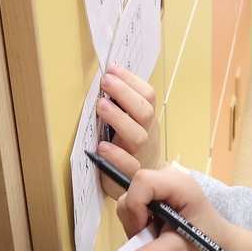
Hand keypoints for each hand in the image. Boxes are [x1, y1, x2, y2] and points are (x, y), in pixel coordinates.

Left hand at [97, 65, 162, 198]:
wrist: (150, 181)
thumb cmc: (134, 148)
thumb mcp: (134, 124)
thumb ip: (125, 106)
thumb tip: (107, 78)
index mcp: (148, 120)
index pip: (147, 95)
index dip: (130, 81)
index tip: (111, 69)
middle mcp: (147, 135)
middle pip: (144, 112)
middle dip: (125, 94)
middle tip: (105, 82)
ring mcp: (140, 155)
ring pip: (138, 137)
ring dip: (119, 119)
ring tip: (101, 107)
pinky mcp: (129, 175)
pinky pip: (127, 166)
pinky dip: (116, 155)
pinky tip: (101, 146)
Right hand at [117, 167, 230, 250]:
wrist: (218, 242)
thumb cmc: (206, 243)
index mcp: (181, 186)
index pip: (143, 182)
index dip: (135, 206)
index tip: (143, 230)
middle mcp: (170, 177)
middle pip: (134, 189)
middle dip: (134, 218)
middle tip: (148, 237)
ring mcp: (163, 182)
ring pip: (130, 196)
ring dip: (134, 221)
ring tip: (154, 235)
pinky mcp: (157, 191)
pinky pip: (135, 201)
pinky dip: (137, 219)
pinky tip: (153, 229)